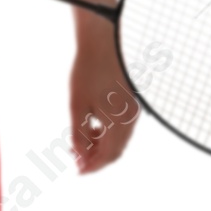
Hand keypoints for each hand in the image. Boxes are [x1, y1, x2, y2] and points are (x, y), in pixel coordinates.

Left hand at [68, 23, 138, 173]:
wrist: (104, 39)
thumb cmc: (88, 70)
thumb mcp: (77, 105)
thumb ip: (79, 135)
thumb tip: (80, 159)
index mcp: (119, 120)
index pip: (110, 155)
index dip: (93, 166)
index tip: (78, 171)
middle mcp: (131, 118)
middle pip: (117, 151)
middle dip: (96, 158)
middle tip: (75, 157)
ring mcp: (134, 109)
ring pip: (120, 140)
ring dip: (101, 145)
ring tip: (80, 140)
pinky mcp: (133, 101)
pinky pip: (123, 127)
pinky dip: (108, 133)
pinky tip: (93, 125)